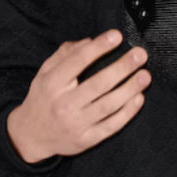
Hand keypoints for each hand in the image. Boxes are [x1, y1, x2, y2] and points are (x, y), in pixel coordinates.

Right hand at [6, 29, 149, 161]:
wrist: (31, 135)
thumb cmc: (43, 98)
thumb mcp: (45, 72)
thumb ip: (65, 54)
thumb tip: (90, 41)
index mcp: (52, 84)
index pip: (77, 61)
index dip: (99, 47)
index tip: (117, 36)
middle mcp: (64, 104)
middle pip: (98, 84)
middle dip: (122, 67)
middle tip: (139, 54)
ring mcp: (76, 124)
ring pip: (108, 105)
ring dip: (130, 89)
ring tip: (145, 75)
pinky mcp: (86, 140)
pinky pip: (111, 126)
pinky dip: (128, 112)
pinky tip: (138, 98)